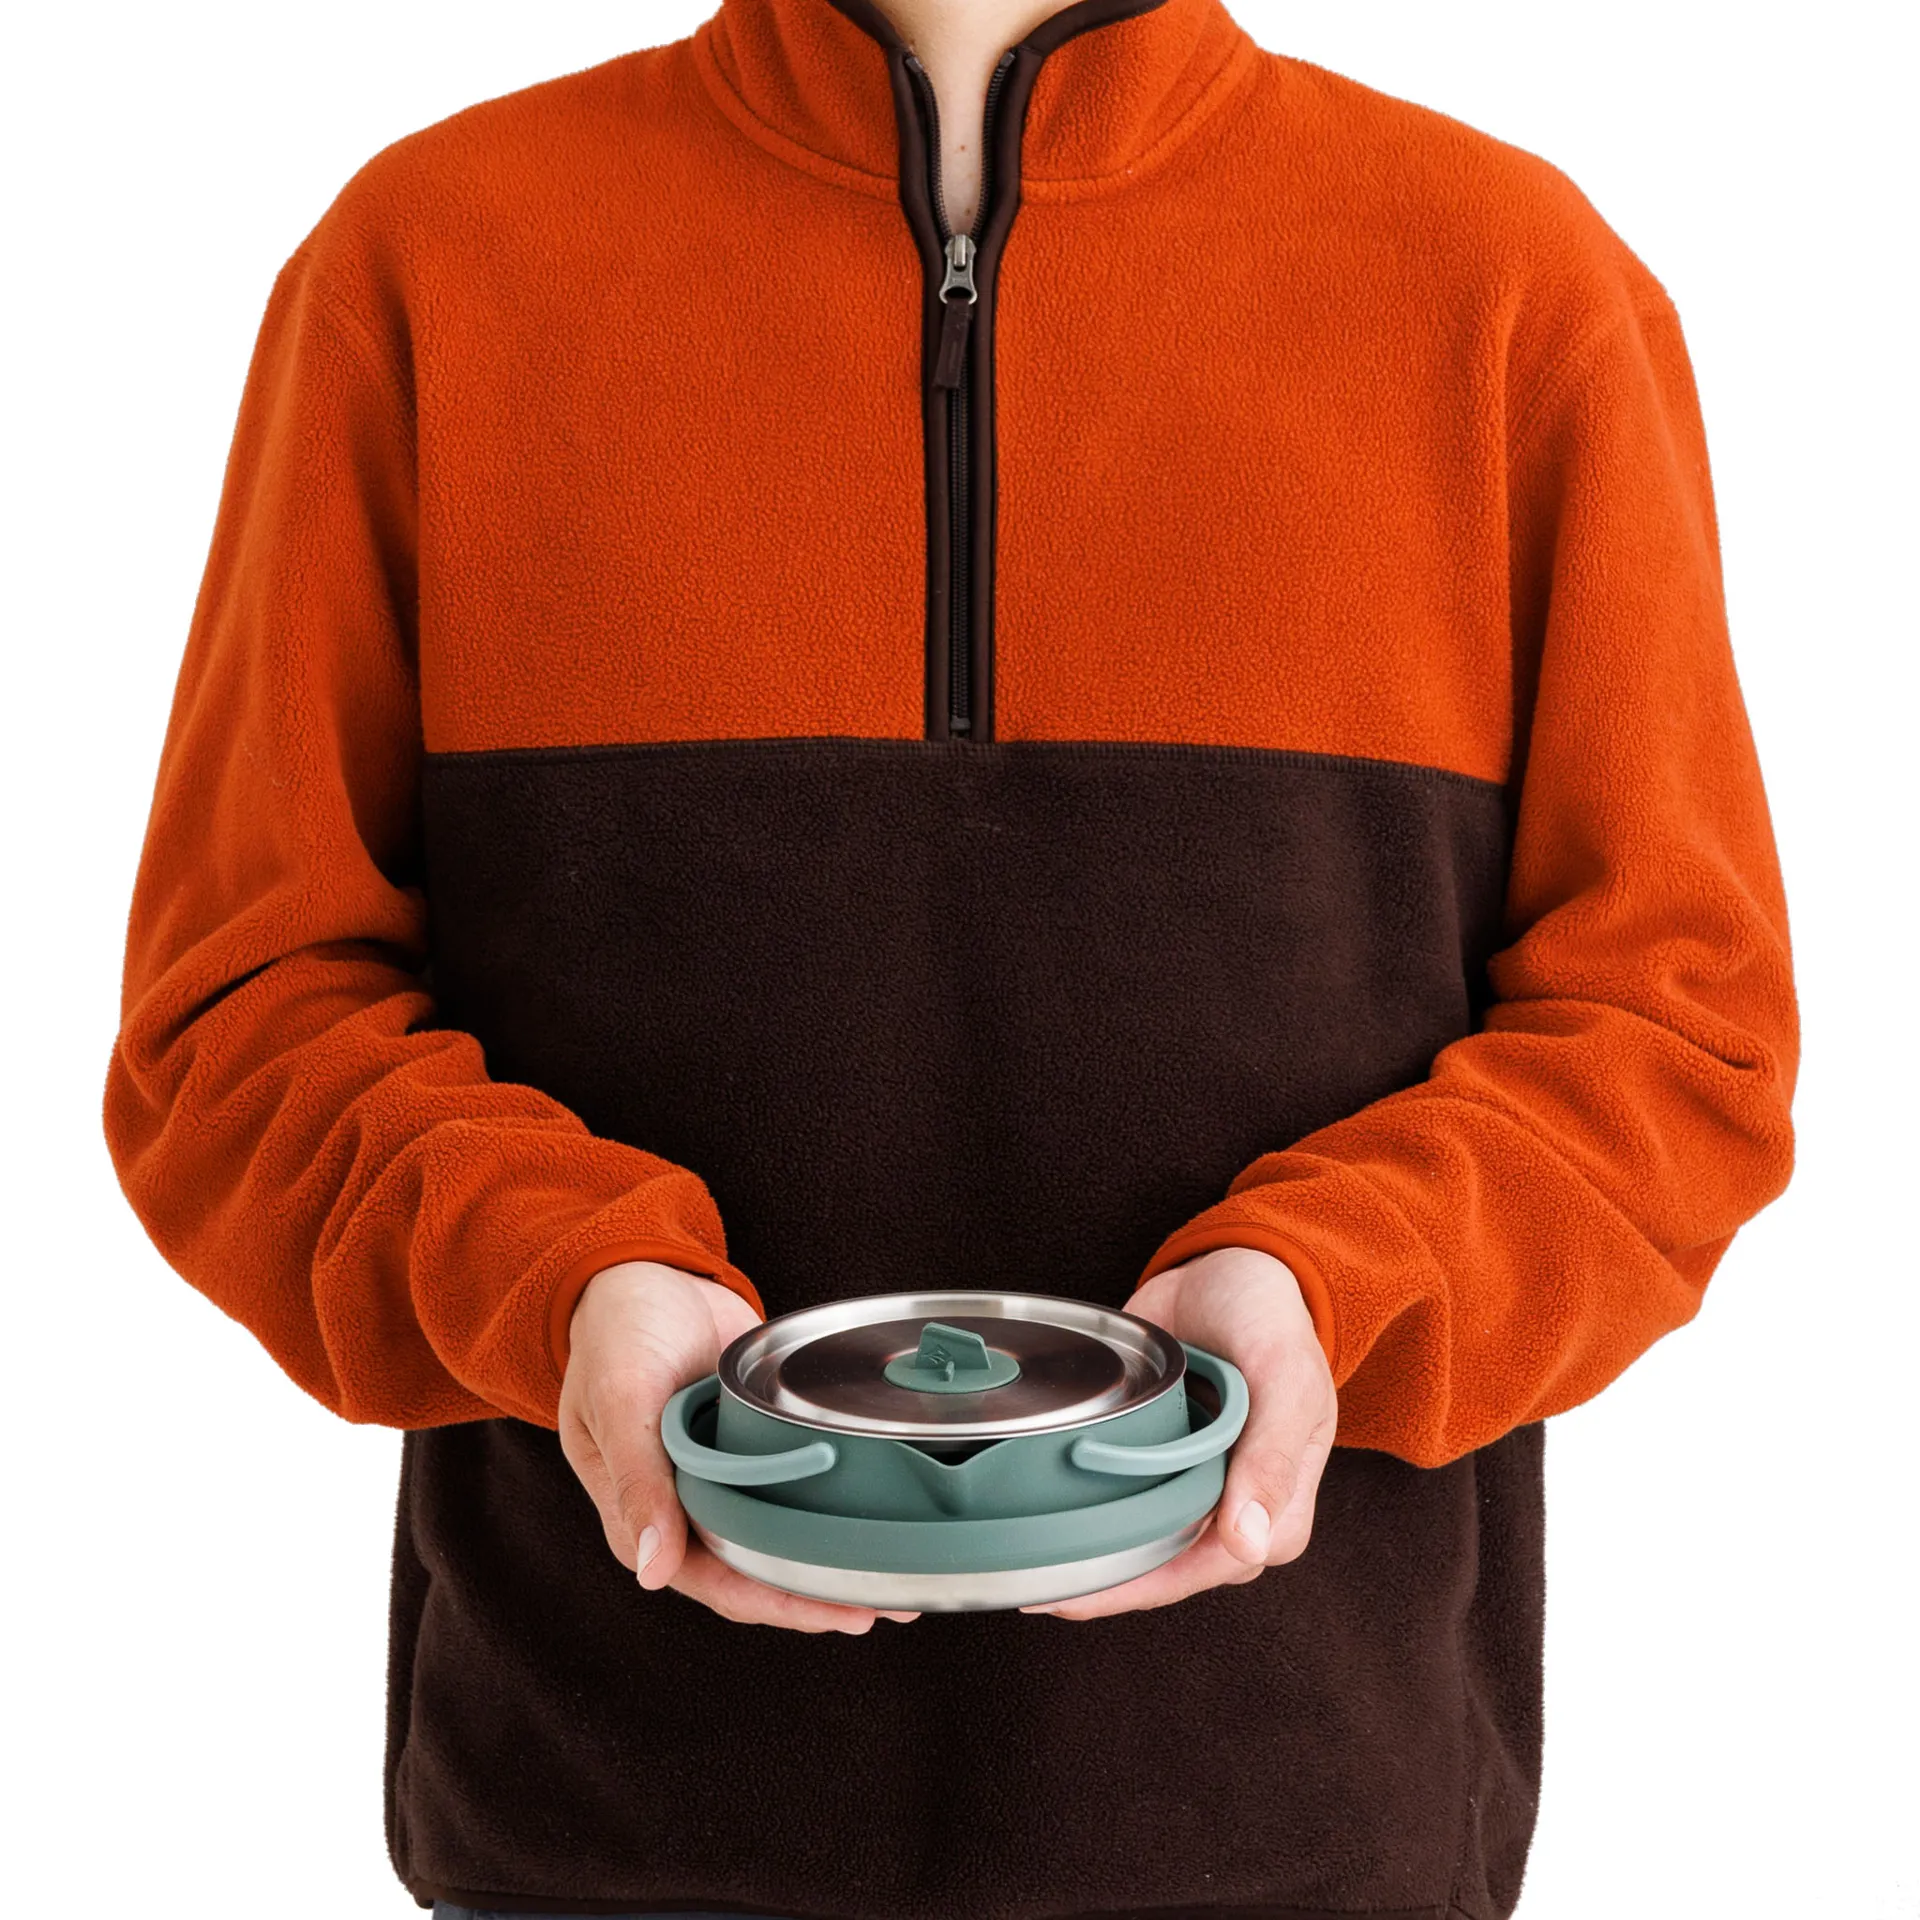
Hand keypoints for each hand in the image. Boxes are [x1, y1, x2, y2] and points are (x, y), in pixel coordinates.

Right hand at [559, 1260, 917, 1632]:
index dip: (774, 1602)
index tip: (834, 1613)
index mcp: (641, 1511)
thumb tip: (651, 1570)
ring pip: (777, 1535)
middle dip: (815, 1594)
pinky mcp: (750, 1441)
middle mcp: (683, 1503)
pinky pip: (790, 1484)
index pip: (713, 1580)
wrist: (642, 1270)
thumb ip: (636, 1481)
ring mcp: (720, 1473)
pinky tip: (868, 1515)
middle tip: (885, 1604)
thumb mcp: (620, 1400)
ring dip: (828, 1558)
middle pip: (753, 1571)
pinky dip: (825, 1504)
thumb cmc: (615, 1333)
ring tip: (892, 1578)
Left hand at [1021, 1245, 1335, 1619]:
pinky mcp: (1156, 1457)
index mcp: (1278, 1504)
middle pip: (1168, 1569)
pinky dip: (1086, 1512)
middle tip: (1031, 1589)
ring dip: (1089, 1558)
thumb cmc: (1272, 1321)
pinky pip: (1122, 1499)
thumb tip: (1250, 1544)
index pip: (1211, 1566)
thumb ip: (1272, 1457)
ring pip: (1140, 1543)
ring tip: (1023, 1568)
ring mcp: (1191, 1482)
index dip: (1145, 1585)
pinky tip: (1041, 1520)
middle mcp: (1233, 1505)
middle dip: (1104, 1585)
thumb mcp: (1285, 1378)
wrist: (1231, 1267)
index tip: (1078, 1593)